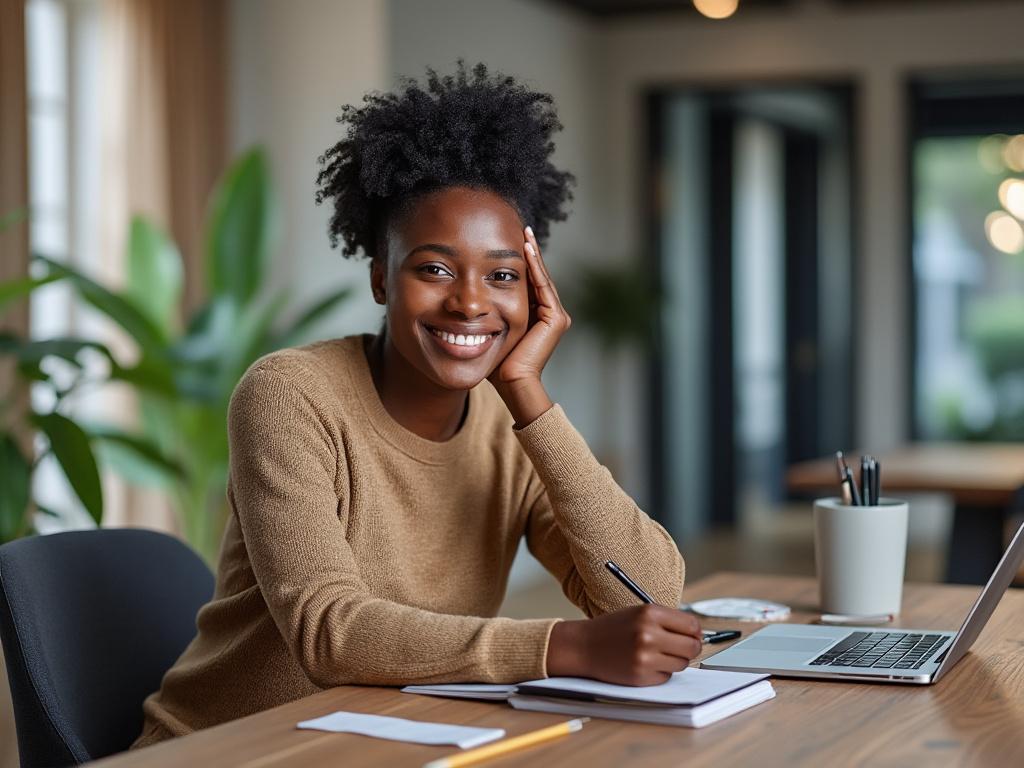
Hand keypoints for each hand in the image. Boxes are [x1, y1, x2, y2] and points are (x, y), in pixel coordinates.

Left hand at [489, 227, 569, 425]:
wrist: (511, 384)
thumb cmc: (496, 364)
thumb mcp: (489, 330)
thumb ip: (487, 314)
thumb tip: (466, 298)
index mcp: (536, 316)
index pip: (526, 282)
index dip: (517, 262)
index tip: (506, 240)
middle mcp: (550, 314)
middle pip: (536, 276)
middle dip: (527, 252)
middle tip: (518, 228)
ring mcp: (555, 316)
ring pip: (541, 277)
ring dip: (532, 254)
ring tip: (523, 232)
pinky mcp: (556, 319)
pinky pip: (543, 285)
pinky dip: (535, 266)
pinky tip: (526, 248)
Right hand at [546, 604, 703, 685]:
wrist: (584, 646)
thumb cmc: (613, 629)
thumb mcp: (639, 613)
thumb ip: (667, 620)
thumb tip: (698, 635)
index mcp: (649, 613)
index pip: (692, 625)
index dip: (695, 632)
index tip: (692, 635)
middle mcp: (648, 634)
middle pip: (692, 647)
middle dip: (690, 649)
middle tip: (680, 648)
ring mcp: (645, 657)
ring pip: (681, 663)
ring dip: (674, 661)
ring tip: (656, 654)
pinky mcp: (641, 675)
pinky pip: (666, 676)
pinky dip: (660, 672)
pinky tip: (644, 664)